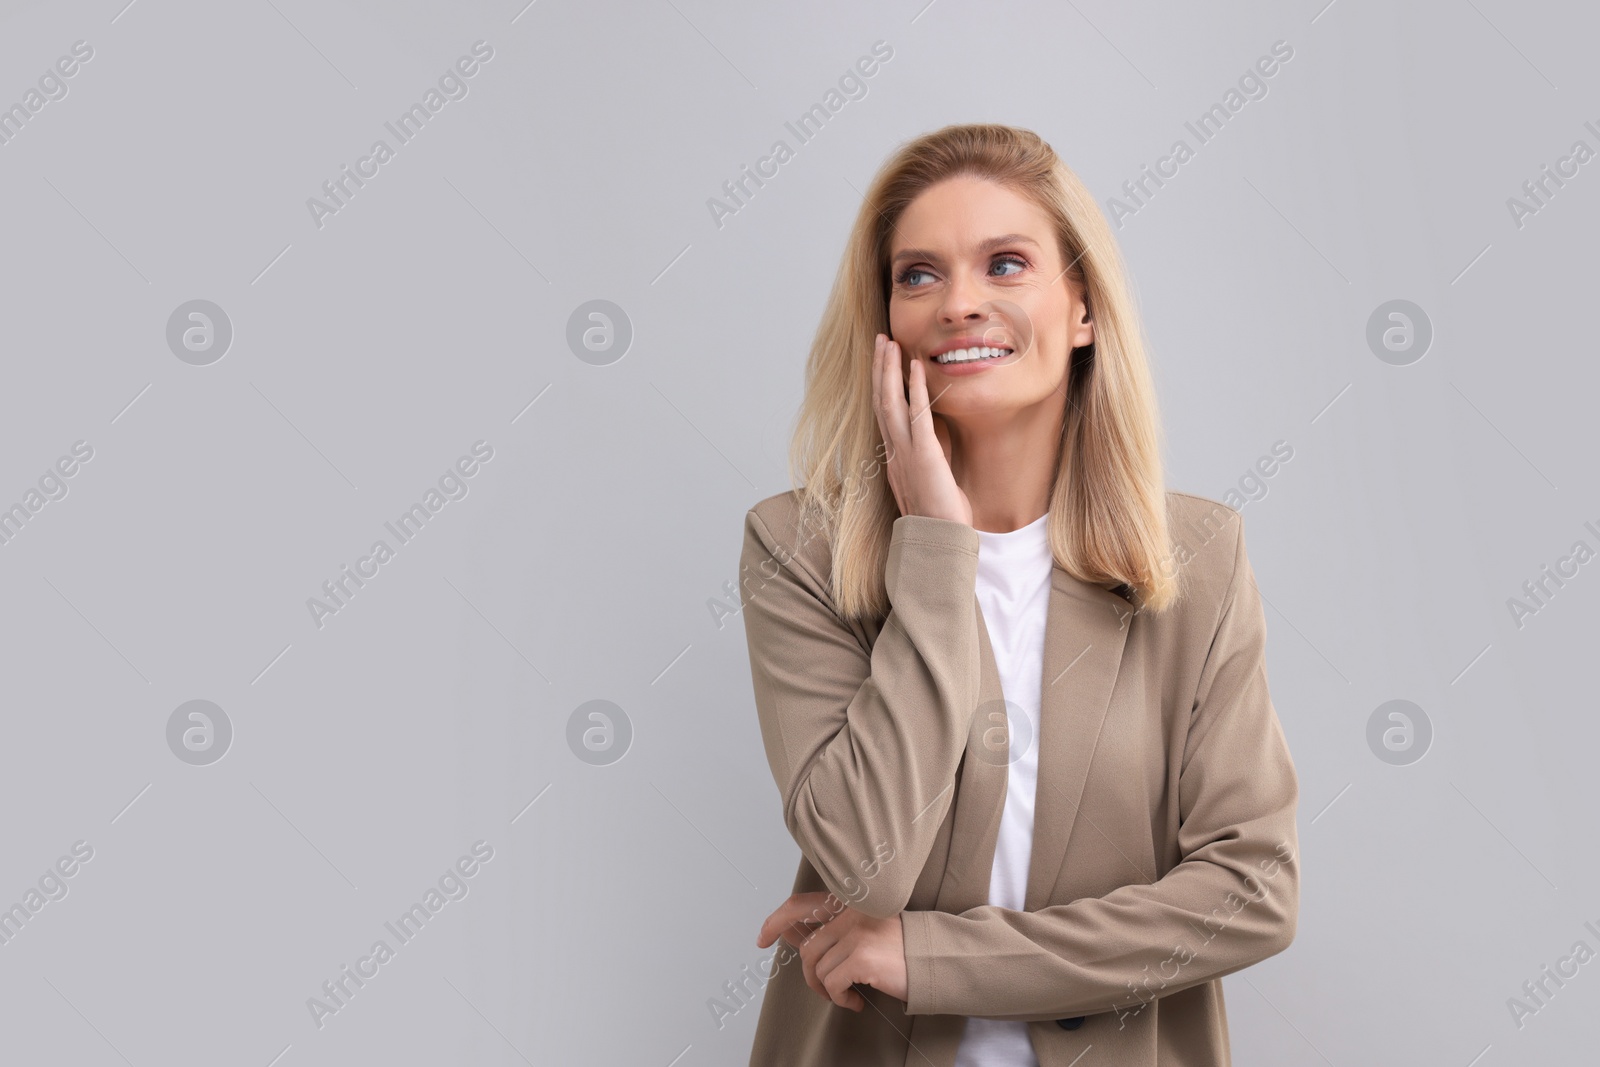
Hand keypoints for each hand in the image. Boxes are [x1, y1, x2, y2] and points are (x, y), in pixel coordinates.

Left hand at [756, 891, 907, 1010]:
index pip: (798, 905)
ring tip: (847, 994)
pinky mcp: (862, 957)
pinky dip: (841, 998)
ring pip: (818, 969)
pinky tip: (856, 1001)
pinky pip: (832, 984)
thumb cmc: (900, 946)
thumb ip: (829, 927)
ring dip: (828, 989)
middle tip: (822, 988)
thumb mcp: (862, 927)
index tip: (762, 937)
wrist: (935, 958)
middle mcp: (849, 911)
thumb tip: (789, 933)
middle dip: (808, 974)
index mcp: (848, 900)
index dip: (775, 921)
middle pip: (807, 948)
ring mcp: (855, 933)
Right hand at [872, 333, 972, 526]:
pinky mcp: (924, 455)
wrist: (937, 542)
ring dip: (889, 370)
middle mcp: (894, 451)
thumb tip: (931, 443)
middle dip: (879, 368)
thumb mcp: (929, 483)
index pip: (883, 414)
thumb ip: (926, 460)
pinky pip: (917, 415)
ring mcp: (906, 452)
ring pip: (891, 403)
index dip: (880, 385)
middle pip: (881, 401)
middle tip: (879, 340)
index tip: (882, 361)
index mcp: (894, 457)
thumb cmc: (938, 518)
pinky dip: (914, 389)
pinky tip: (915, 367)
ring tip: (889, 343)